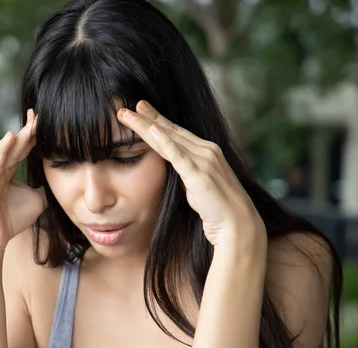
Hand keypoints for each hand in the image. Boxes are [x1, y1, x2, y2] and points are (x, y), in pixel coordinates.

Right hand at [0, 109, 45, 259]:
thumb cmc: (12, 220)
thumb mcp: (37, 200)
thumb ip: (44, 187)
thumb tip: (60, 182)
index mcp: (6, 169)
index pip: (22, 147)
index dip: (33, 134)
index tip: (44, 118)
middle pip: (15, 144)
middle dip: (28, 129)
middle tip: (38, 112)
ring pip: (7, 151)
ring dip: (19, 137)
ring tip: (32, 123)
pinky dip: (3, 149)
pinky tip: (11, 137)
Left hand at [117, 100, 264, 246]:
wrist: (237, 225)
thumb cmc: (216, 208)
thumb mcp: (196, 184)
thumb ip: (185, 171)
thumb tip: (172, 165)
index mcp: (206, 151)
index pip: (176, 132)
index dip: (157, 120)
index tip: (140, 110)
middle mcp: (206, 150)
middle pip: (170, 130)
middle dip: (147, 118)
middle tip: (127, 107)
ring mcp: (204, 161)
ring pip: (169, 138)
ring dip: (146, 126)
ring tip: (128, 115)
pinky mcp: (199, 174)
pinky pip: (178, 156)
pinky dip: (164, 142)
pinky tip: (152, 130)